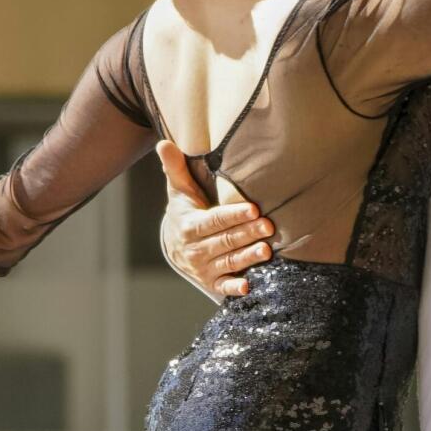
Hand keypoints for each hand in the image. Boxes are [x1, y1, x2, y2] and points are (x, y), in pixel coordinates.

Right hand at [158, 141, 273, 299]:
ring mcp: (204, 268)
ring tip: (266, 250)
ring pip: (229, 262)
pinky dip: (234, 288)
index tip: (252, 208)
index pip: (214, 219)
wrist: (176, 246)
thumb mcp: (178, 190)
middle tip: (268, 226)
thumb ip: (175, 167)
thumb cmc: (185, 211)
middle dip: (247, 233)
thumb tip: (163, 142)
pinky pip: (224, 286)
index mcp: (189, 226)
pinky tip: (248, 286)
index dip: (233, 215)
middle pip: (225, 240)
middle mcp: (195, 249)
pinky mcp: (212, 282)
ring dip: (248, 257)